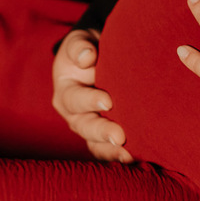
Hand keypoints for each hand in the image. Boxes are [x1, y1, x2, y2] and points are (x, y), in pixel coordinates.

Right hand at [51, 28, 132, 161]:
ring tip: (129, 155)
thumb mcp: (79, 42)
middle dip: (102, 132)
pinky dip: (118, 155)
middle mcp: (73, 114)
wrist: (96, 60)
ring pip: (95, 143)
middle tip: (120, 137)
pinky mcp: (100, 136)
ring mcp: (87, 127)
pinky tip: (135, 158)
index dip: (90, 101)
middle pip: (84, 126)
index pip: (74, 99)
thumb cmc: (87, 49)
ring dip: (110, 150)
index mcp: (65, 91)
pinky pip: (106, 150)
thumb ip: (80, 47)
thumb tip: (87, 57)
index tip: (109, 101)